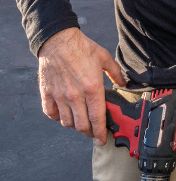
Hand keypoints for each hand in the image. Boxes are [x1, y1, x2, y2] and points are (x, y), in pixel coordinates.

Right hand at [37, 27, 126, 143]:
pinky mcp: (47, 95)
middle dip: (89, 132)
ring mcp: (60, 97)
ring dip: (75, 125)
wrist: (58, 41)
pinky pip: (51, 114)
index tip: (102, 139)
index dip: (100, 132)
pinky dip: (58, 118)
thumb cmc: (83, 48)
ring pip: (66, 122)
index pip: (97, 118)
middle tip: (93, 132)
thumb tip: (124, 84)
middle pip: (81, 126)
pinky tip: (64, 114)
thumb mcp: (105, 58)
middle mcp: (75, 96)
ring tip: (81, 121)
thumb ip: (116, 73)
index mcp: (92, 88)